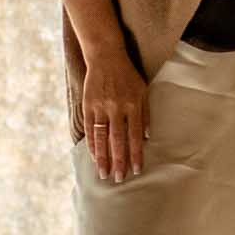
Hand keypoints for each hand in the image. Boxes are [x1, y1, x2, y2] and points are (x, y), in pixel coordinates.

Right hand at [81, 45, 148, 181]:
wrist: (105, 55)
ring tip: (103, 173)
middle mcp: (117, 107)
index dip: (135, 154)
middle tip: (119, 179)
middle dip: (119, 161)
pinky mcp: (88, 104)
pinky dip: (91, 143)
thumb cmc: (127, 74)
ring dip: (103, 157)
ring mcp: (101, 106)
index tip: (136, 170)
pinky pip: (90, 128)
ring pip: (102, 137)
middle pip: (118, 139)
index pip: (135, 135)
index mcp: (133, 105)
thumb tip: (145, 137)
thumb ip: (145, 113)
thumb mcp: (142, 90)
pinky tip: (93, 155)